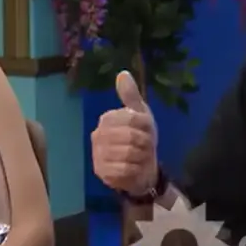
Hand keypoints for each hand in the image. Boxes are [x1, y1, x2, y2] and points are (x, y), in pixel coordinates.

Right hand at [91, 70, 158, 194]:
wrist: (142, 170)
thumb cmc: (141, 139)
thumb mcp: (141, 115)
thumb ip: (131, 96)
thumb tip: (123, 73)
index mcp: (107, 119)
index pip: (133, 119)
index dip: (147, 127)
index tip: (147, 132)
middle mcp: (98, 135)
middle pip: (131, 137)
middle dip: (145, 144)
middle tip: (145, 147)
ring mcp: (98, 155)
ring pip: (128, 154)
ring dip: (141, 157)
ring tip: (139, 157)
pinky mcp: (102, 172)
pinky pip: (125, 170)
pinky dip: (135, 170)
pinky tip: (134, 169)